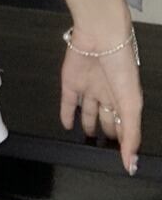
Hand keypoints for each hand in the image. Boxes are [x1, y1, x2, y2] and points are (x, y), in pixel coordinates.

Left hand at [59, 26, 141, 174]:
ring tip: (89, 139)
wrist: (100, 37)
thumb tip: (131, 162)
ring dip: (88, 125)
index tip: (122, 156)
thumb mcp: (132, 104)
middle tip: (104, 149)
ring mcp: (89, 88)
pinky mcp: (71, 83)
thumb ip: (131, 134)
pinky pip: (68, 103)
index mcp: (126, 99)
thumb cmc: (121, 64)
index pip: (125, 125)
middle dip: (107, 133)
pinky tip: (67, 126)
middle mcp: (108, 94)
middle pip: (107, 119)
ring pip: (88, 112)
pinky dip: (67, 115)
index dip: (124, 140)